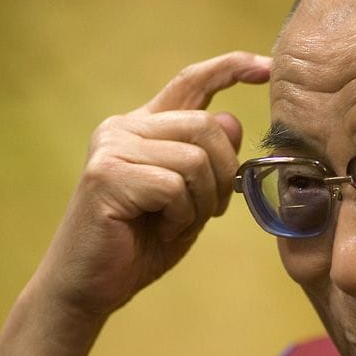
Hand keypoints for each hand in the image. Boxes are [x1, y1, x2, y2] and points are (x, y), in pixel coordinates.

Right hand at [31, 51, 270, 322]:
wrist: (88, 288)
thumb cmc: (139, 245)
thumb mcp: (190, 200)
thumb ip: (209, 161)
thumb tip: (231, 119)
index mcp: (144, 127)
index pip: (191, 82)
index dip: (231, 69)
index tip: (266, 68)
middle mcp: (124, 127)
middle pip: (207, 125)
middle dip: (225, 173)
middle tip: (211, 210)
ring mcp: (112, 147)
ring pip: (196, 158)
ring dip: (200, 202)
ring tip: (175, 223)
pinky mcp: (107, 175)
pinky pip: (174, 186)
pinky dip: (180, 216)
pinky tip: (159, 229)